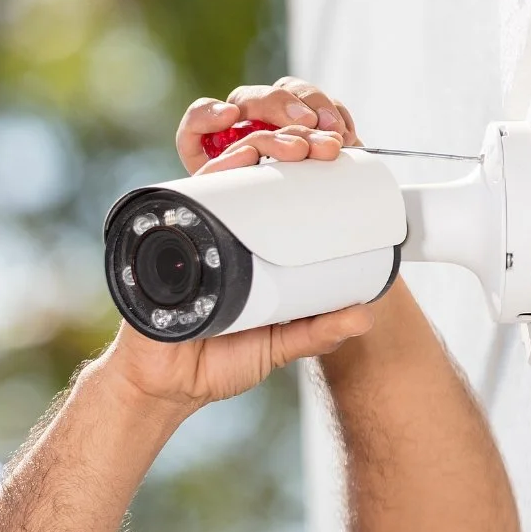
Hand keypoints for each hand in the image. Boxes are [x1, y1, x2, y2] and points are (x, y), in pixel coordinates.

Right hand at [111, 83, 373, 407]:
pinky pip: (190, 195)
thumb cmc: (217, 363)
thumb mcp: (278, 345)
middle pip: (256, 169)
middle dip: (291, 143)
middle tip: (323, 148)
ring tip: (293, 147)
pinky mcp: (170, 238)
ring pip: (228, 173)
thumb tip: (365, 317)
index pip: (279, 189)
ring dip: (262, 146)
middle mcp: (222, 229)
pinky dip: (215, 173)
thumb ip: (316, 332)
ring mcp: (195, 230)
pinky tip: (240, 155)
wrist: (166, 388)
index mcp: (250, 246)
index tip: (337, 153)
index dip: (306, 162)